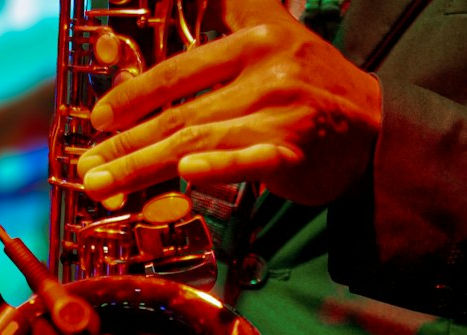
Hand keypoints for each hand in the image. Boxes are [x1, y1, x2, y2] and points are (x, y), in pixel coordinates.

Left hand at [78, 0, 381, 208]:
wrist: (378, 130)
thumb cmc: (318, 89)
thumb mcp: (277, 35)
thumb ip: (233, 18)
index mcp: (252, 42)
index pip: (179, 71)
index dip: (134, 96)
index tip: (100, 120)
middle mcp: (262, 73)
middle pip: (177, 111)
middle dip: (125, 142)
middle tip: (87, 167)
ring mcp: (276, 114)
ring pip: (196, 140)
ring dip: (144, 164)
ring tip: (104, 184)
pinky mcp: (292, 153)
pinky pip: (249, 162)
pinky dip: (217, 166)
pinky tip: (187, 171)